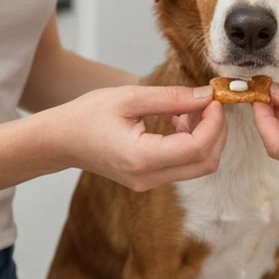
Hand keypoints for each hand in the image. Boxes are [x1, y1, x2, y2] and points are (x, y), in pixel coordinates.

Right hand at [46, 85, 226, 191]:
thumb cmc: (88, 115)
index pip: (197, 148)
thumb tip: (206, 96)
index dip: (214, 123)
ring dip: (206, 135)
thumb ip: (172, 98)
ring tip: (191, 108)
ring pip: (198, 165)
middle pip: (205, 162)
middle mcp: (149, 177)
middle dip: (217, 130)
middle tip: (210, 102)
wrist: (61, 140)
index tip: (214, 99)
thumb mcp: (130, 97)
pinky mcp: (150, 178)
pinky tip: (180, 120)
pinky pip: (184, 164)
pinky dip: (193, 142)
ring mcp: (149, 182)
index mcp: (142, 158)